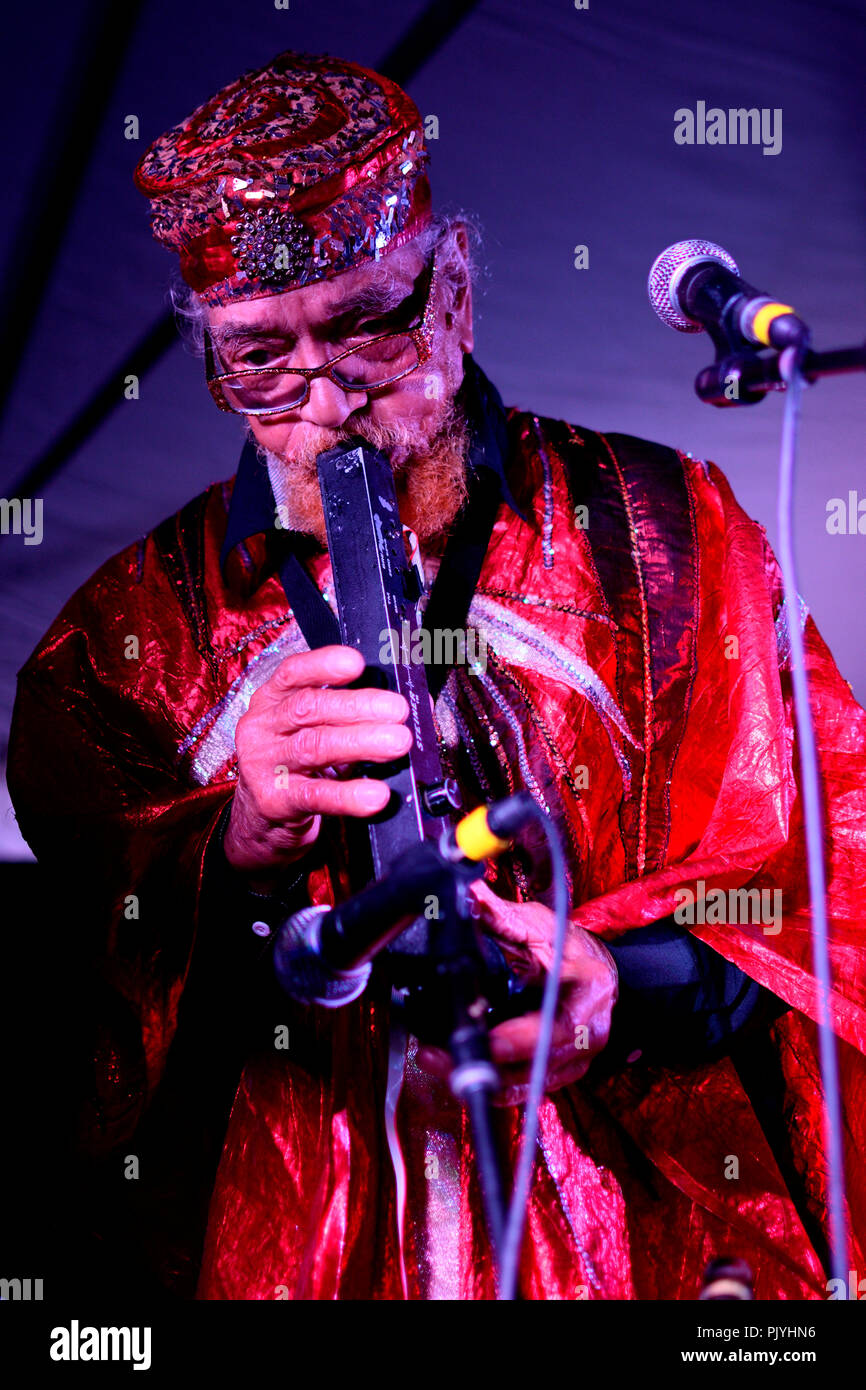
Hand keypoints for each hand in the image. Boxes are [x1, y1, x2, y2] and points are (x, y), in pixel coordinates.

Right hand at [224, 645, 410, 888]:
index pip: (291, 673)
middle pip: (309, 709)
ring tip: (397, 742)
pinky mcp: (274, 802)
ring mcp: (263, 766)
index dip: (323, 665)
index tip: (357, 663)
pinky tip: (375, 794)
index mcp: (269, 701)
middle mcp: (261, 728)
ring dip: (361, 742)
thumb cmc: (294, 764)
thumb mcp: (304, 729)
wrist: (261, 818)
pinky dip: (348, 794)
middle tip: (398, 709)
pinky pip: (315, 795)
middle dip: (358, 706)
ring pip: (314, 747)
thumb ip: (337, 714)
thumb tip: (391, 706)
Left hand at [417, 879, 618, 1105]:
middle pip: (535, 1064)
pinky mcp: (558, 1075)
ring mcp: (575, 1061)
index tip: (482, 1041)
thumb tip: (464, 894)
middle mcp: (587, 1034)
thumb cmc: (570, 947)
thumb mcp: (538, 925)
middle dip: (483, 1064)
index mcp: (587, 991)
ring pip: (524, 1084)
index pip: (555, 1025)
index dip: (518, 1040)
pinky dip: (489, 1081)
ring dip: (478, 1076)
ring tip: (435, 1059)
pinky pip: (521, 1089)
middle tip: (435, 1055)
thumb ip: (500, 916)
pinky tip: (456, 1067)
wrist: (599, 971)